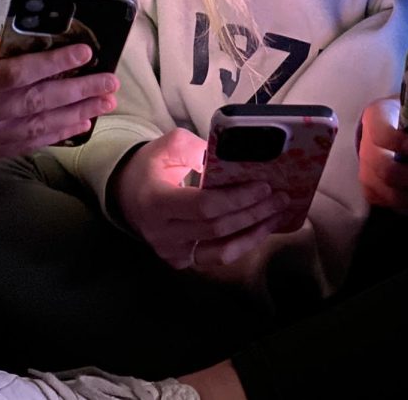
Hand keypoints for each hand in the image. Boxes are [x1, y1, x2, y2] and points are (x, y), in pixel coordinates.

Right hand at [0, 23, 118, 158]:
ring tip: (105, 102)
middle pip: (34, 104)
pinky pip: (28, 143)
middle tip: (109, 81)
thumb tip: (39, 47)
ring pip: (36, 126)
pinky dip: (57, 133)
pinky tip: (81, 122)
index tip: (84, 53)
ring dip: (76, 114)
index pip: (16, 75)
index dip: (53, 65)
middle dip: (78, 92)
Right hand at [114, 129, 290, 268]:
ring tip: (277, 215)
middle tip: (280, 198)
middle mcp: (162, 234)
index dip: (238, 198)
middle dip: (254, 213)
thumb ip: (199, 148)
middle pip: (217, 229)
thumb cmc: (151, 166)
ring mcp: (172, 253)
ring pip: (221, 253)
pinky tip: (259, 228)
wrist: (127, 193)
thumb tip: (234, 156)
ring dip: (254, 234)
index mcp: (156, 201)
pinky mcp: (182, 262)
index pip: (205, 206)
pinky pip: (217, 258)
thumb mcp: (169, 145)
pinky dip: (242, 244)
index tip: (264, 186)